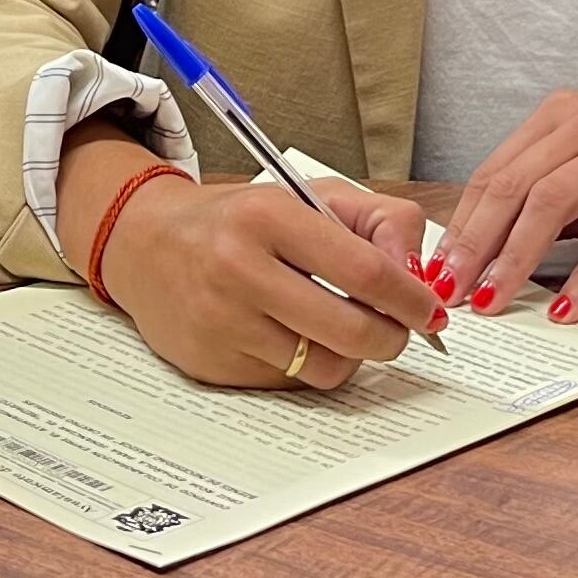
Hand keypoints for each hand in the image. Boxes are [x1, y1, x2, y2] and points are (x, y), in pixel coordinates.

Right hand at [97, 171, 444, 388]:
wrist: (147, 244)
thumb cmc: (240, 220)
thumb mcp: (307, 195)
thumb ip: (376, 221)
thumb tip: (421, 276)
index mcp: (268, 215)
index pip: (366, 270)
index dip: (412, 298)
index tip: (430, 309)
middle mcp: (239, 268)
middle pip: (352, 331)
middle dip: (392, 337)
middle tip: (398, 329)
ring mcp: (222, 322)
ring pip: (326, 367)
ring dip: (350, 356)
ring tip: (341, 329)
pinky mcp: (212, 364)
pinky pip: (289, 383)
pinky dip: (305, 365)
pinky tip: (292, 336)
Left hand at [429, 95, 577, 321]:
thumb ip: (549, 204)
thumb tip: (487, 257)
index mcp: (558, 117)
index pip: (492, 173)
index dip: (460, 224)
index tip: (435, 270)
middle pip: (509, 185)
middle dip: (474, 243)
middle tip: (448, 290)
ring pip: (548, 204)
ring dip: (515, 259)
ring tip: (492, 301)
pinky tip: (567, 310)